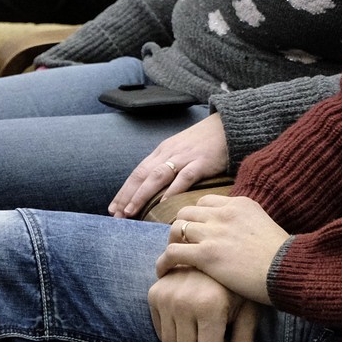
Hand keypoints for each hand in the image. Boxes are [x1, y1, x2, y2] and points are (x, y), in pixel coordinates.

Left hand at [109, 114, 229, 218]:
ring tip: (130, 212)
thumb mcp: (181, 151)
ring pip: (157, 176)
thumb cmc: (205, 142)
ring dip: (141, 195)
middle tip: (115, 215)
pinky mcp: (201, 162)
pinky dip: (172, 190)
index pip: (138, 172)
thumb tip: (155, 190)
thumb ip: (169, 166)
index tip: (113, 209)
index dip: (124, 191)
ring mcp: (184, 157)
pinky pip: (184, 177)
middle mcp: (169, 153)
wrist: (229, 125)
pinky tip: (163, 204)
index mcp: (162, 151)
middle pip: (142, 175)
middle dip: (126, 196)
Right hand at [147, 267, 259, 341]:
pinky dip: (175, 336)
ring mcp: (165, 297)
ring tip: (205, 335)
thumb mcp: (248, 311)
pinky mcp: (154, 294)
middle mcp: (183, 301)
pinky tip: (191, 323)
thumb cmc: (240, 284)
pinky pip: (161, 334)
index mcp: (209, 306)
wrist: (219, 248)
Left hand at [156, 195, 287, 304]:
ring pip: (176, 228)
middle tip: (182, 247)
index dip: (197, 219)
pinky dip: (164, 262)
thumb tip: (236, 237)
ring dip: (172, 243)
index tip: (196, 235)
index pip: (205, 203)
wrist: (287, 271)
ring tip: (172, 260)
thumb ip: (246, 225)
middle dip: (181, 229)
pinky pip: (173, 252)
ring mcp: (214, 232)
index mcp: (240, 204)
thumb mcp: (265, 228)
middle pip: (187, 212)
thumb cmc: (282, 258)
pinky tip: (164, 272)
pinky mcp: (207, 254)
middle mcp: (224, 213)